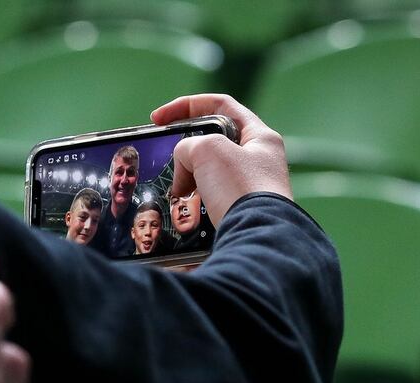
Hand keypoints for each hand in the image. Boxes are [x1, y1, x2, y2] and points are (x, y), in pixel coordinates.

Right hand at [151, 94, 291, 226]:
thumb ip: (189, 146)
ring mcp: (250, 190)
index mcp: (260, 137)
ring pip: (207, 175)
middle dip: (186, 152)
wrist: (256, 240)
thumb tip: (184, 169)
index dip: (186, 106)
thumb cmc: (240, 189)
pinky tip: (187, 213)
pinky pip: (208, 202)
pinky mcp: (239, 214)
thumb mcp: (208, 150)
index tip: (158, 119)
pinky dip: (194, 204)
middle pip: (212, 143)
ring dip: (188, 181)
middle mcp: (259, 162)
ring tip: (180, 193)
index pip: (220, 105)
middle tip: (173, 164)